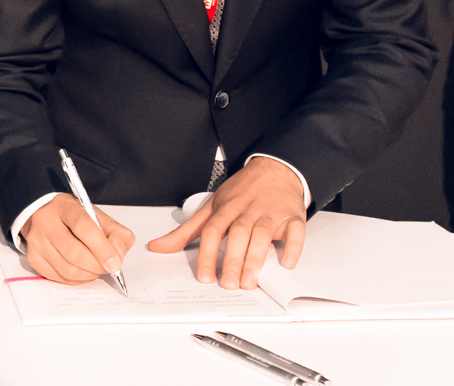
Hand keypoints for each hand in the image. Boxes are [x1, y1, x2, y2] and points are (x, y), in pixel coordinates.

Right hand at [20, 193, 135, 284]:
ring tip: (95, 268)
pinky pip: (59, 278)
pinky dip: (76, 279)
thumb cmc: (75, 219)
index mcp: (65, 207)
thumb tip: (117, 257)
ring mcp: (37, 241)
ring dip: (88, 275)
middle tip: (107, 267)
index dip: (101, 248)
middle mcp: (46, 222)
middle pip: (74, 253)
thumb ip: (117, 234)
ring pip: (67, 269)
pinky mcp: (33, 257)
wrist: (46, 215)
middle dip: (96, 266)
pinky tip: (81, 270)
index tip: (114, 263)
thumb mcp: (99, 218)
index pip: (83, 227)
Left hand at [146, 156, 305, 288]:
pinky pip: (295, 231)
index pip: (212, 231)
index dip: (207, 254)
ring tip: (249, 282)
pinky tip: (286, 264)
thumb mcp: (210, 207)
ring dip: (256, 259)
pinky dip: (292, 247)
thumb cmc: (240, 192)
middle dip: (232, 260)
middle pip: (237, 234)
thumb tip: (158, 247)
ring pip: (262, 235)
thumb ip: (186, 231)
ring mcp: (270, 213)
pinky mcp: (292, 216)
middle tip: (228, 284)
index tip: (204, 276)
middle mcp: (246, 210)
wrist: (274, 169)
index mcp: (224, 208)